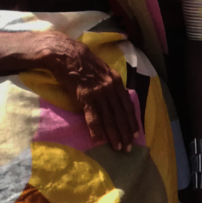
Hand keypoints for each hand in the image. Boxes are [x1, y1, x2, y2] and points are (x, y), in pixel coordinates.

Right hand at [42, 33, 138, 152]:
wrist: (66, 54)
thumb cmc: (83, 62)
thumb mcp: (103, 71)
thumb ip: (111, 84)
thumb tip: (116, 99)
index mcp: (116, 82)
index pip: (128, 106)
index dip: (132, 122)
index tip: (135, 135)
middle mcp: (110, 88)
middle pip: (121, 115)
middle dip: (125, 133)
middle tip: (129, 148)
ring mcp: (99, 93)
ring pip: (109, 118)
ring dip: (114, 135)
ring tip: (118, 148)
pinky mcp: (85, 97)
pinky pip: (93, 117)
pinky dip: (96, 130)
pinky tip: (99, 140)